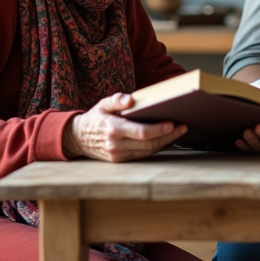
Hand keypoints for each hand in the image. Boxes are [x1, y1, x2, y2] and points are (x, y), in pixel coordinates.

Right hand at [64, 93, 187, 161]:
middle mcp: (116, 145)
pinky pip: (142, 154)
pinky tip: (165, 139)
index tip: (172, 123)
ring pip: (147, 150)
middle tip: (182, 127)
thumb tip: (130, 100)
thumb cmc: (94, 118)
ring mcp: (118, 155)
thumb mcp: (102, 104)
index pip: (141, 132)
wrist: (77, 138)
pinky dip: (155, 147)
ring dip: (165, 142)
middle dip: (168, 136)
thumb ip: (117, 100)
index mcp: (113, 129)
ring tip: (178, 132)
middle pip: (148, 143)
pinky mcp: (121, 160)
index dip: (158, 129)